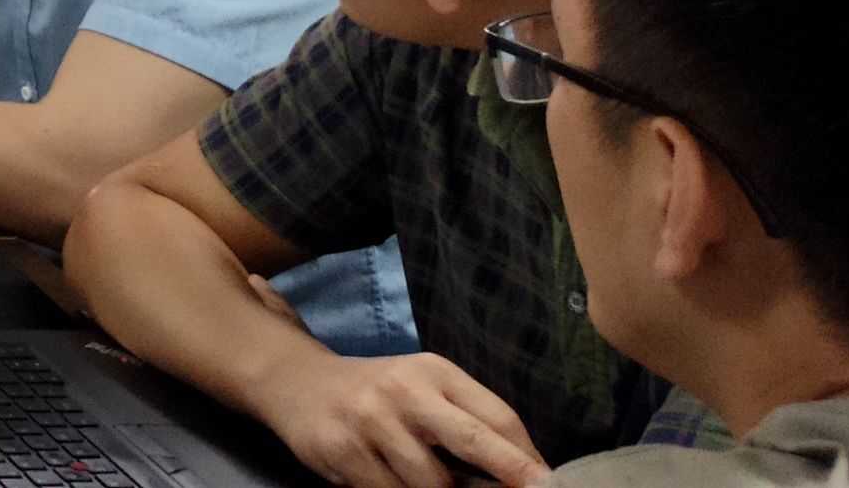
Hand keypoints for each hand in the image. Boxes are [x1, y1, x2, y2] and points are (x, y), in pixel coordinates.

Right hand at [250, 352, 550, 487]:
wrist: (298, 384)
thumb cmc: (380, 396)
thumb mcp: (424, 392)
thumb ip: (468, 423)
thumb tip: (525, 474)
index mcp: (434, 372)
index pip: (497, 417)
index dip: (527, 458)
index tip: (550, 483)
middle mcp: (403, 390)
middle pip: (470, 439)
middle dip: (510, 473)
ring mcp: (369, 420)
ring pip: (431, 482)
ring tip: (436, 485)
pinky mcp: (341, 450)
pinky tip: (397, 484)